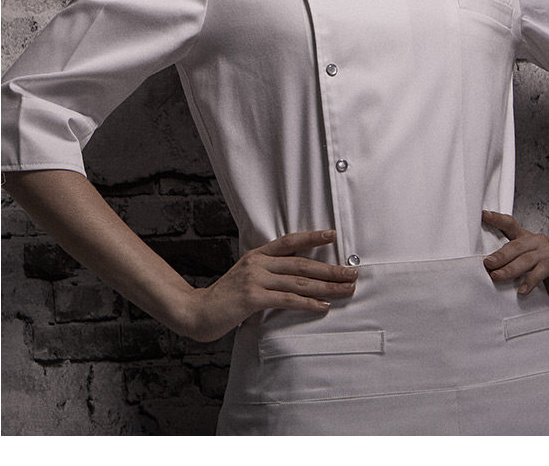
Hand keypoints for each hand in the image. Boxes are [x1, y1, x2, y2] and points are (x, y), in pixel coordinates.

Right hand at [182, 229, 357, 341]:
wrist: (197, 312)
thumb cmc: (225, 299)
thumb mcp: (245, 277)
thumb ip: (267, 273)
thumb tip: (295, 276)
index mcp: (257, 255)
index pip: (289, 241)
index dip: (312, 236)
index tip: (334, 235)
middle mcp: (258, 263)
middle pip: (302, 262)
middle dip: (330, 268)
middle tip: (352, 272)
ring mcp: (255, 279)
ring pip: (299, 281)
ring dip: (326, 287)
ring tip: (346, 289)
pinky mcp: (253, 298)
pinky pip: (287, 299)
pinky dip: (308, 303)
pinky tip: (323, 306)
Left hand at [481, 210, 548, 312]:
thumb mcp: (526, 277)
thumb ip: (510, 273)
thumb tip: (486, 276)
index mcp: (527, 241)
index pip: (510, 225)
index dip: (496, 219)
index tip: (482, 214)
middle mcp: (539, 243)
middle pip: (516, 244)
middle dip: (500, 255)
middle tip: (487, 264)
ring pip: (527, 257)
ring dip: (511, 268)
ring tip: (498, 277)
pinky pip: (545, 268)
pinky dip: (532, 278)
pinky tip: (523, 290)